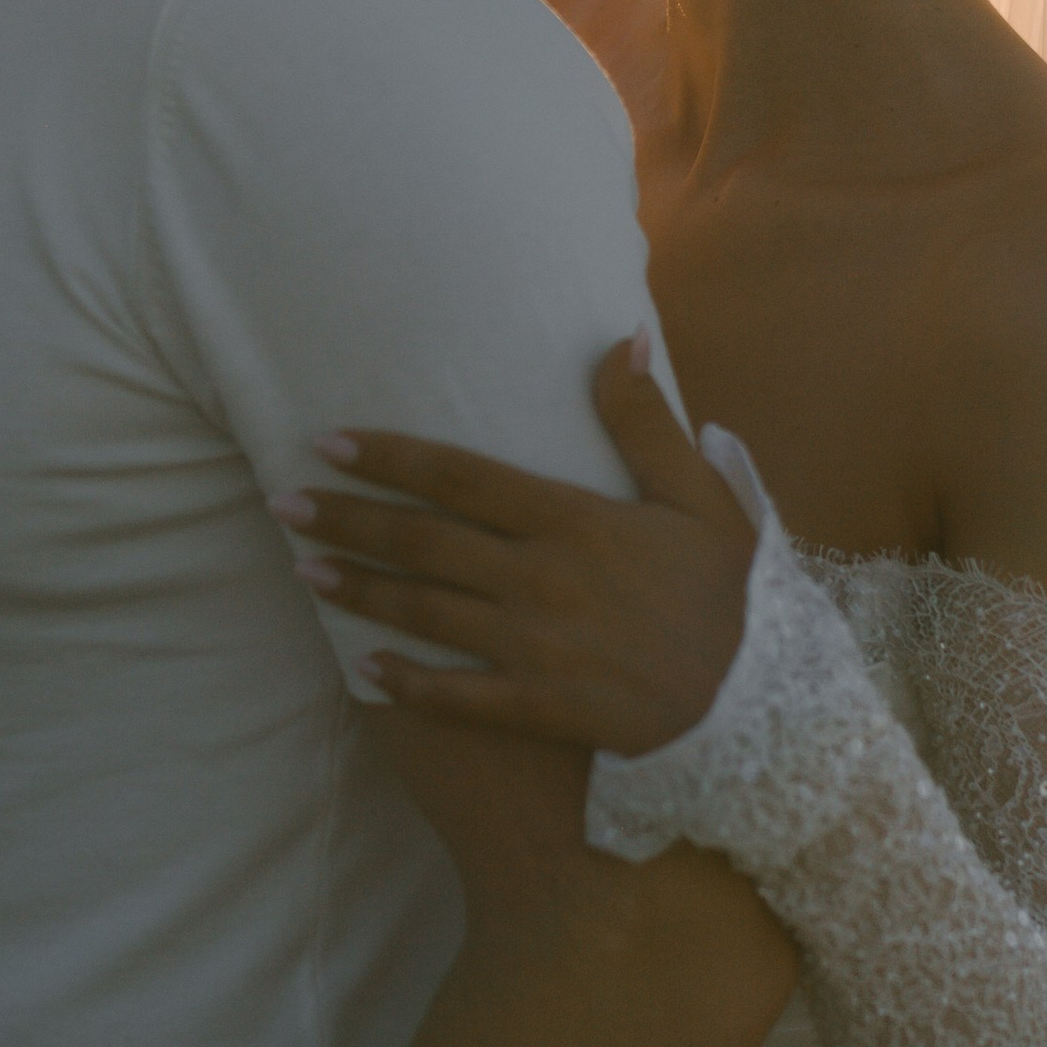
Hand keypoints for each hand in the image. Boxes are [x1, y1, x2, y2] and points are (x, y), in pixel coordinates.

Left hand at [274, 341, 754, 754]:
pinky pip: (459, 698)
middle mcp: (541, 581)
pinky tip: (364, 671)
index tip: (328, 443)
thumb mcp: (704, 498)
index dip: (388, 458)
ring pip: (425, 614)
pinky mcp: (543, 709)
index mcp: (573, 520)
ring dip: (357, 593)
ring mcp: (536, 648)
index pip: (458, 477)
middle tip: (282, 505)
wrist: (764, 707)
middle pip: (422, 543)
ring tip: (302, 573)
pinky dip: (406, 686)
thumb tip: (619, 337)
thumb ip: (648, 422)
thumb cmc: (732, 597)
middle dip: (345, 521)